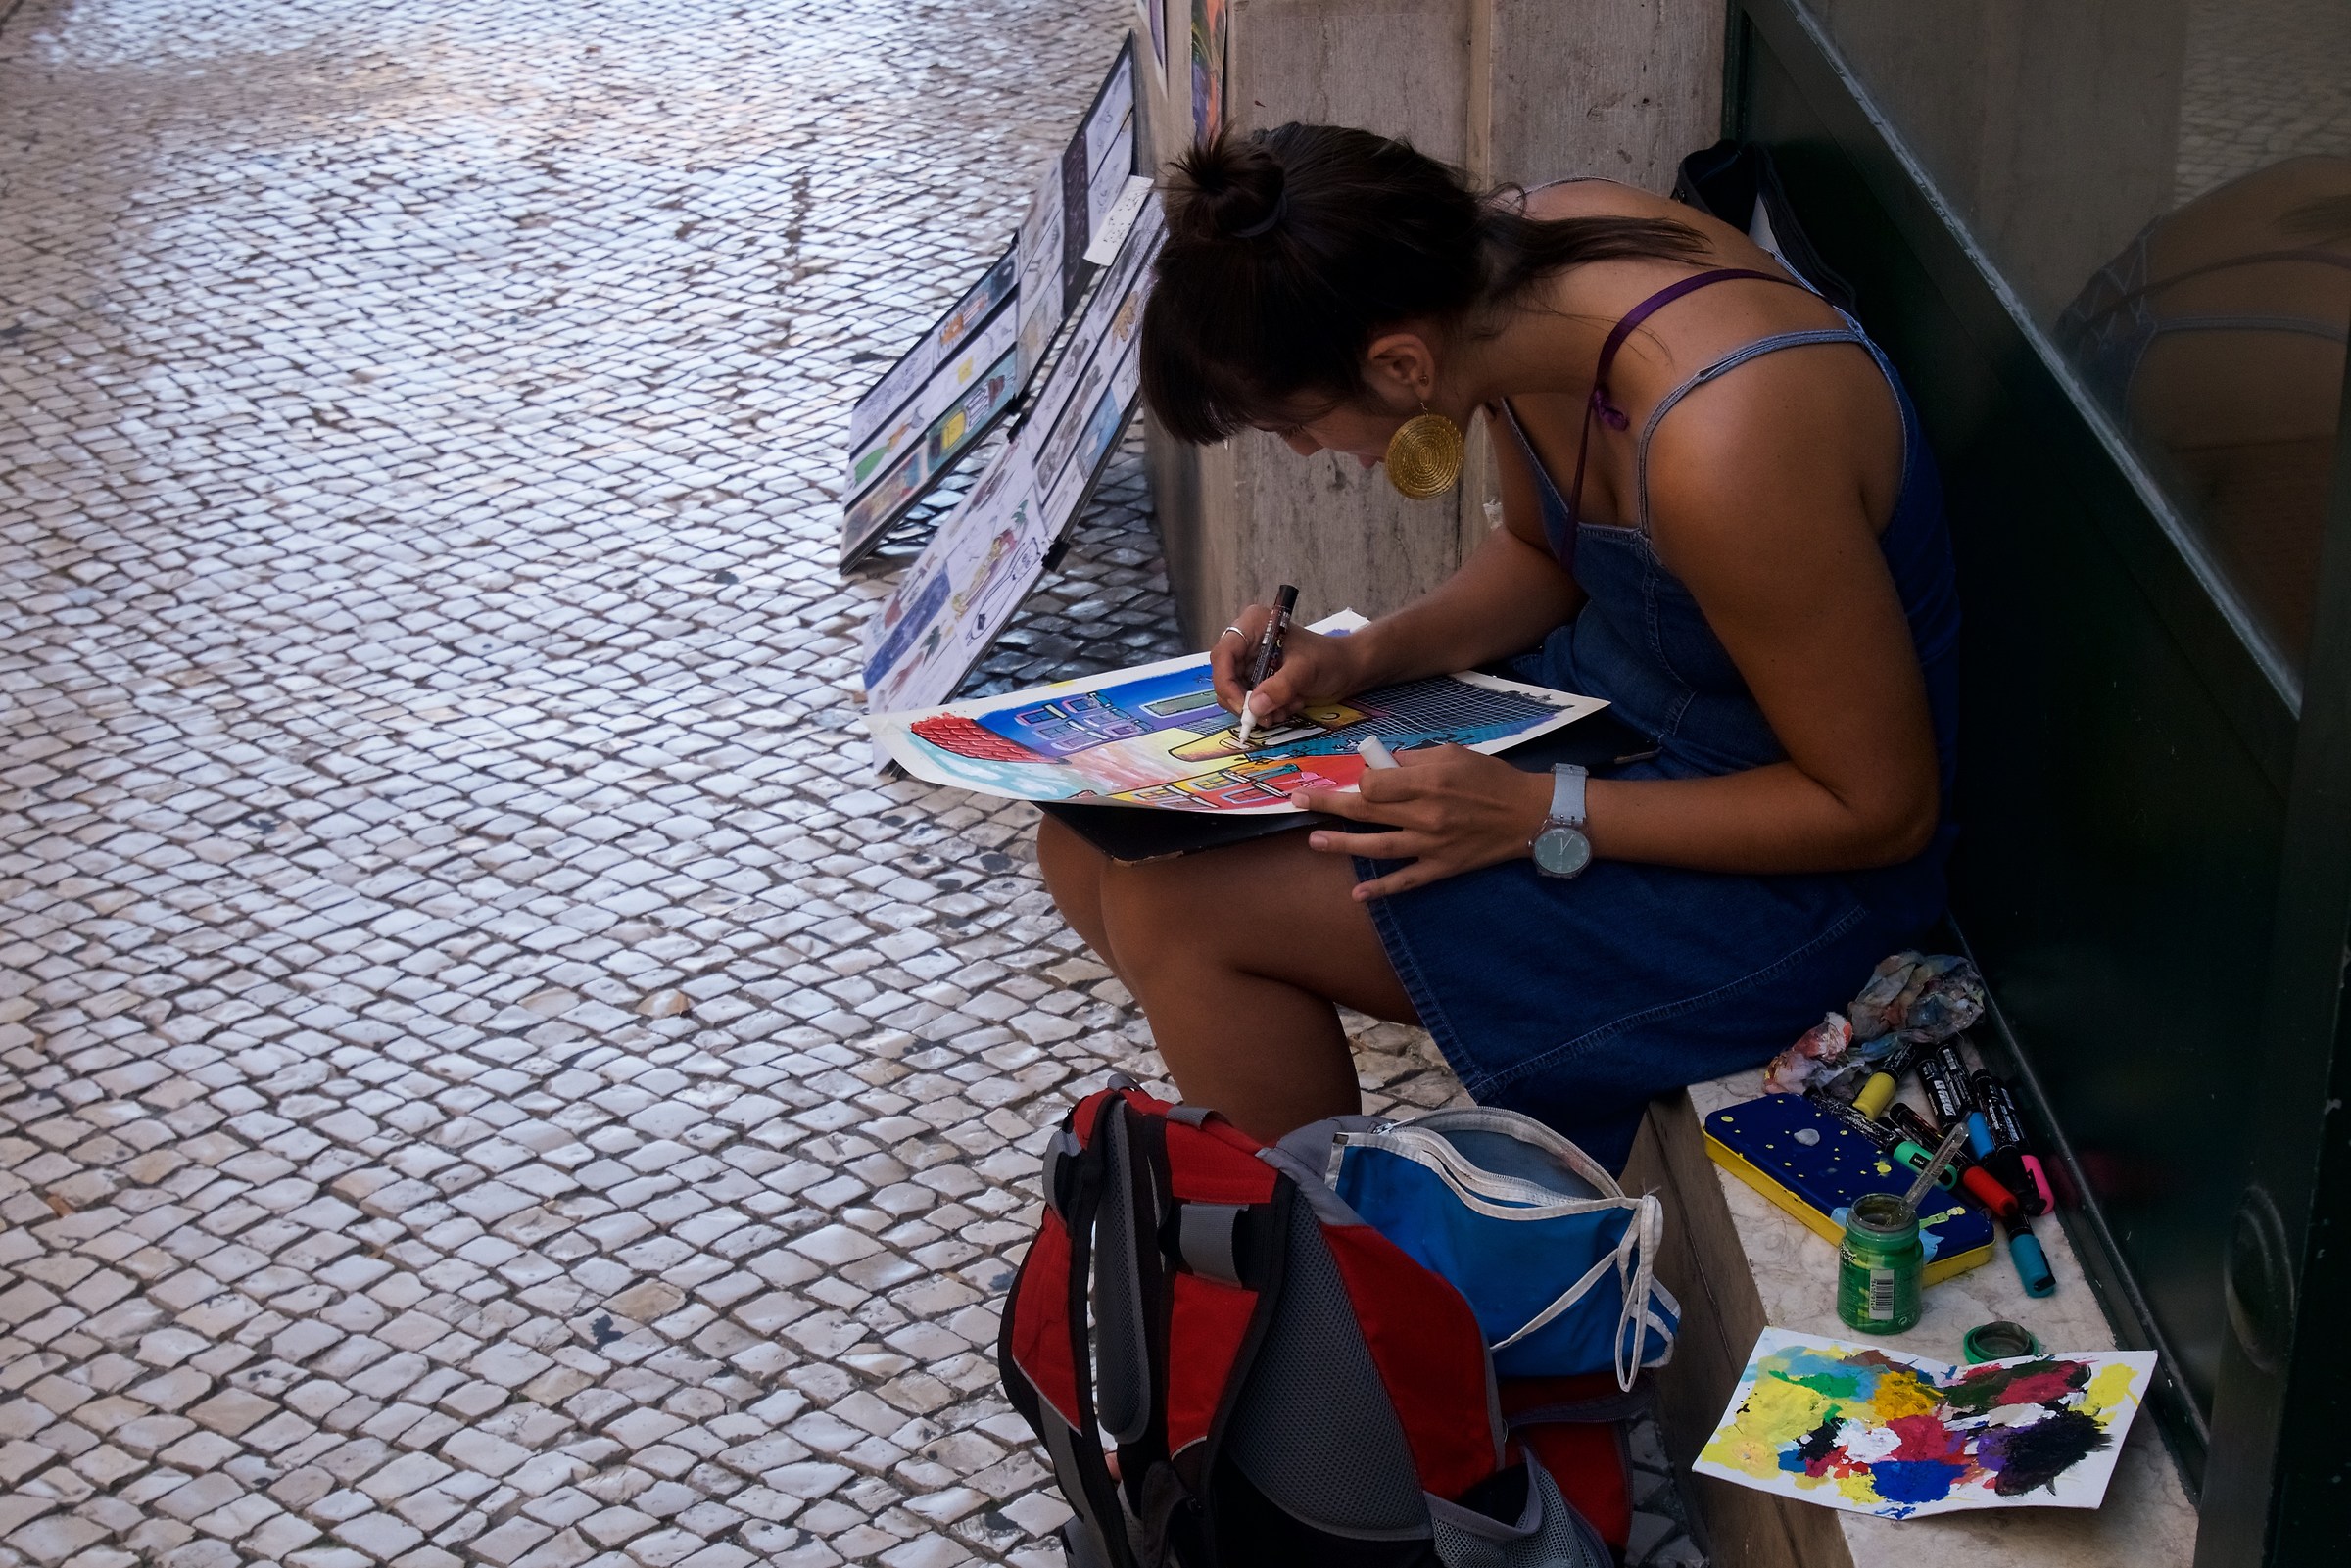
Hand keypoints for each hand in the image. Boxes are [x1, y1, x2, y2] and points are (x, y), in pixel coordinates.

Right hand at [1209, 607, 1364, 726]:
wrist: (1347, 669)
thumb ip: (1280, 688)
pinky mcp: (1258, 677)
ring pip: (1236, 693)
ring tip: (1288, 706)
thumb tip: (1254, 707)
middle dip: (1245, 701)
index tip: (1243, 706)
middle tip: (1266, 717)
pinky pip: (1250, 700)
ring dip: (1261, 707)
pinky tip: (1290, 703)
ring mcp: (1251, 661)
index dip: (1227, 682)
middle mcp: (1247, 642)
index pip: (1223, 655)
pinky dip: (1268, 708)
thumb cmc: (1329, 660)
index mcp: (1254, 626)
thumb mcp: (1305, 671)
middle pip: (1225, 676)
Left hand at [1293, 746, 1557, 898]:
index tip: (1359, 777)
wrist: (1530, 814)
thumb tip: (1380, 765)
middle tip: (1298, 800)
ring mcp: (1432, 844)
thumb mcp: (1454, 754)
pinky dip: (1381, 889)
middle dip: (1328, 804)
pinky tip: (1357, 892)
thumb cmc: (1491, 778)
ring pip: (1378, 847)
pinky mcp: (1442, 867)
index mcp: (1428, 781)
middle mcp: (1426, 814)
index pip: (1374, 783)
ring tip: (1314, 841)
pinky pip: (1406, 881)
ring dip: (1342, 844)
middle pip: (1366, 811)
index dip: (1360, 779)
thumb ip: (1414, 758)